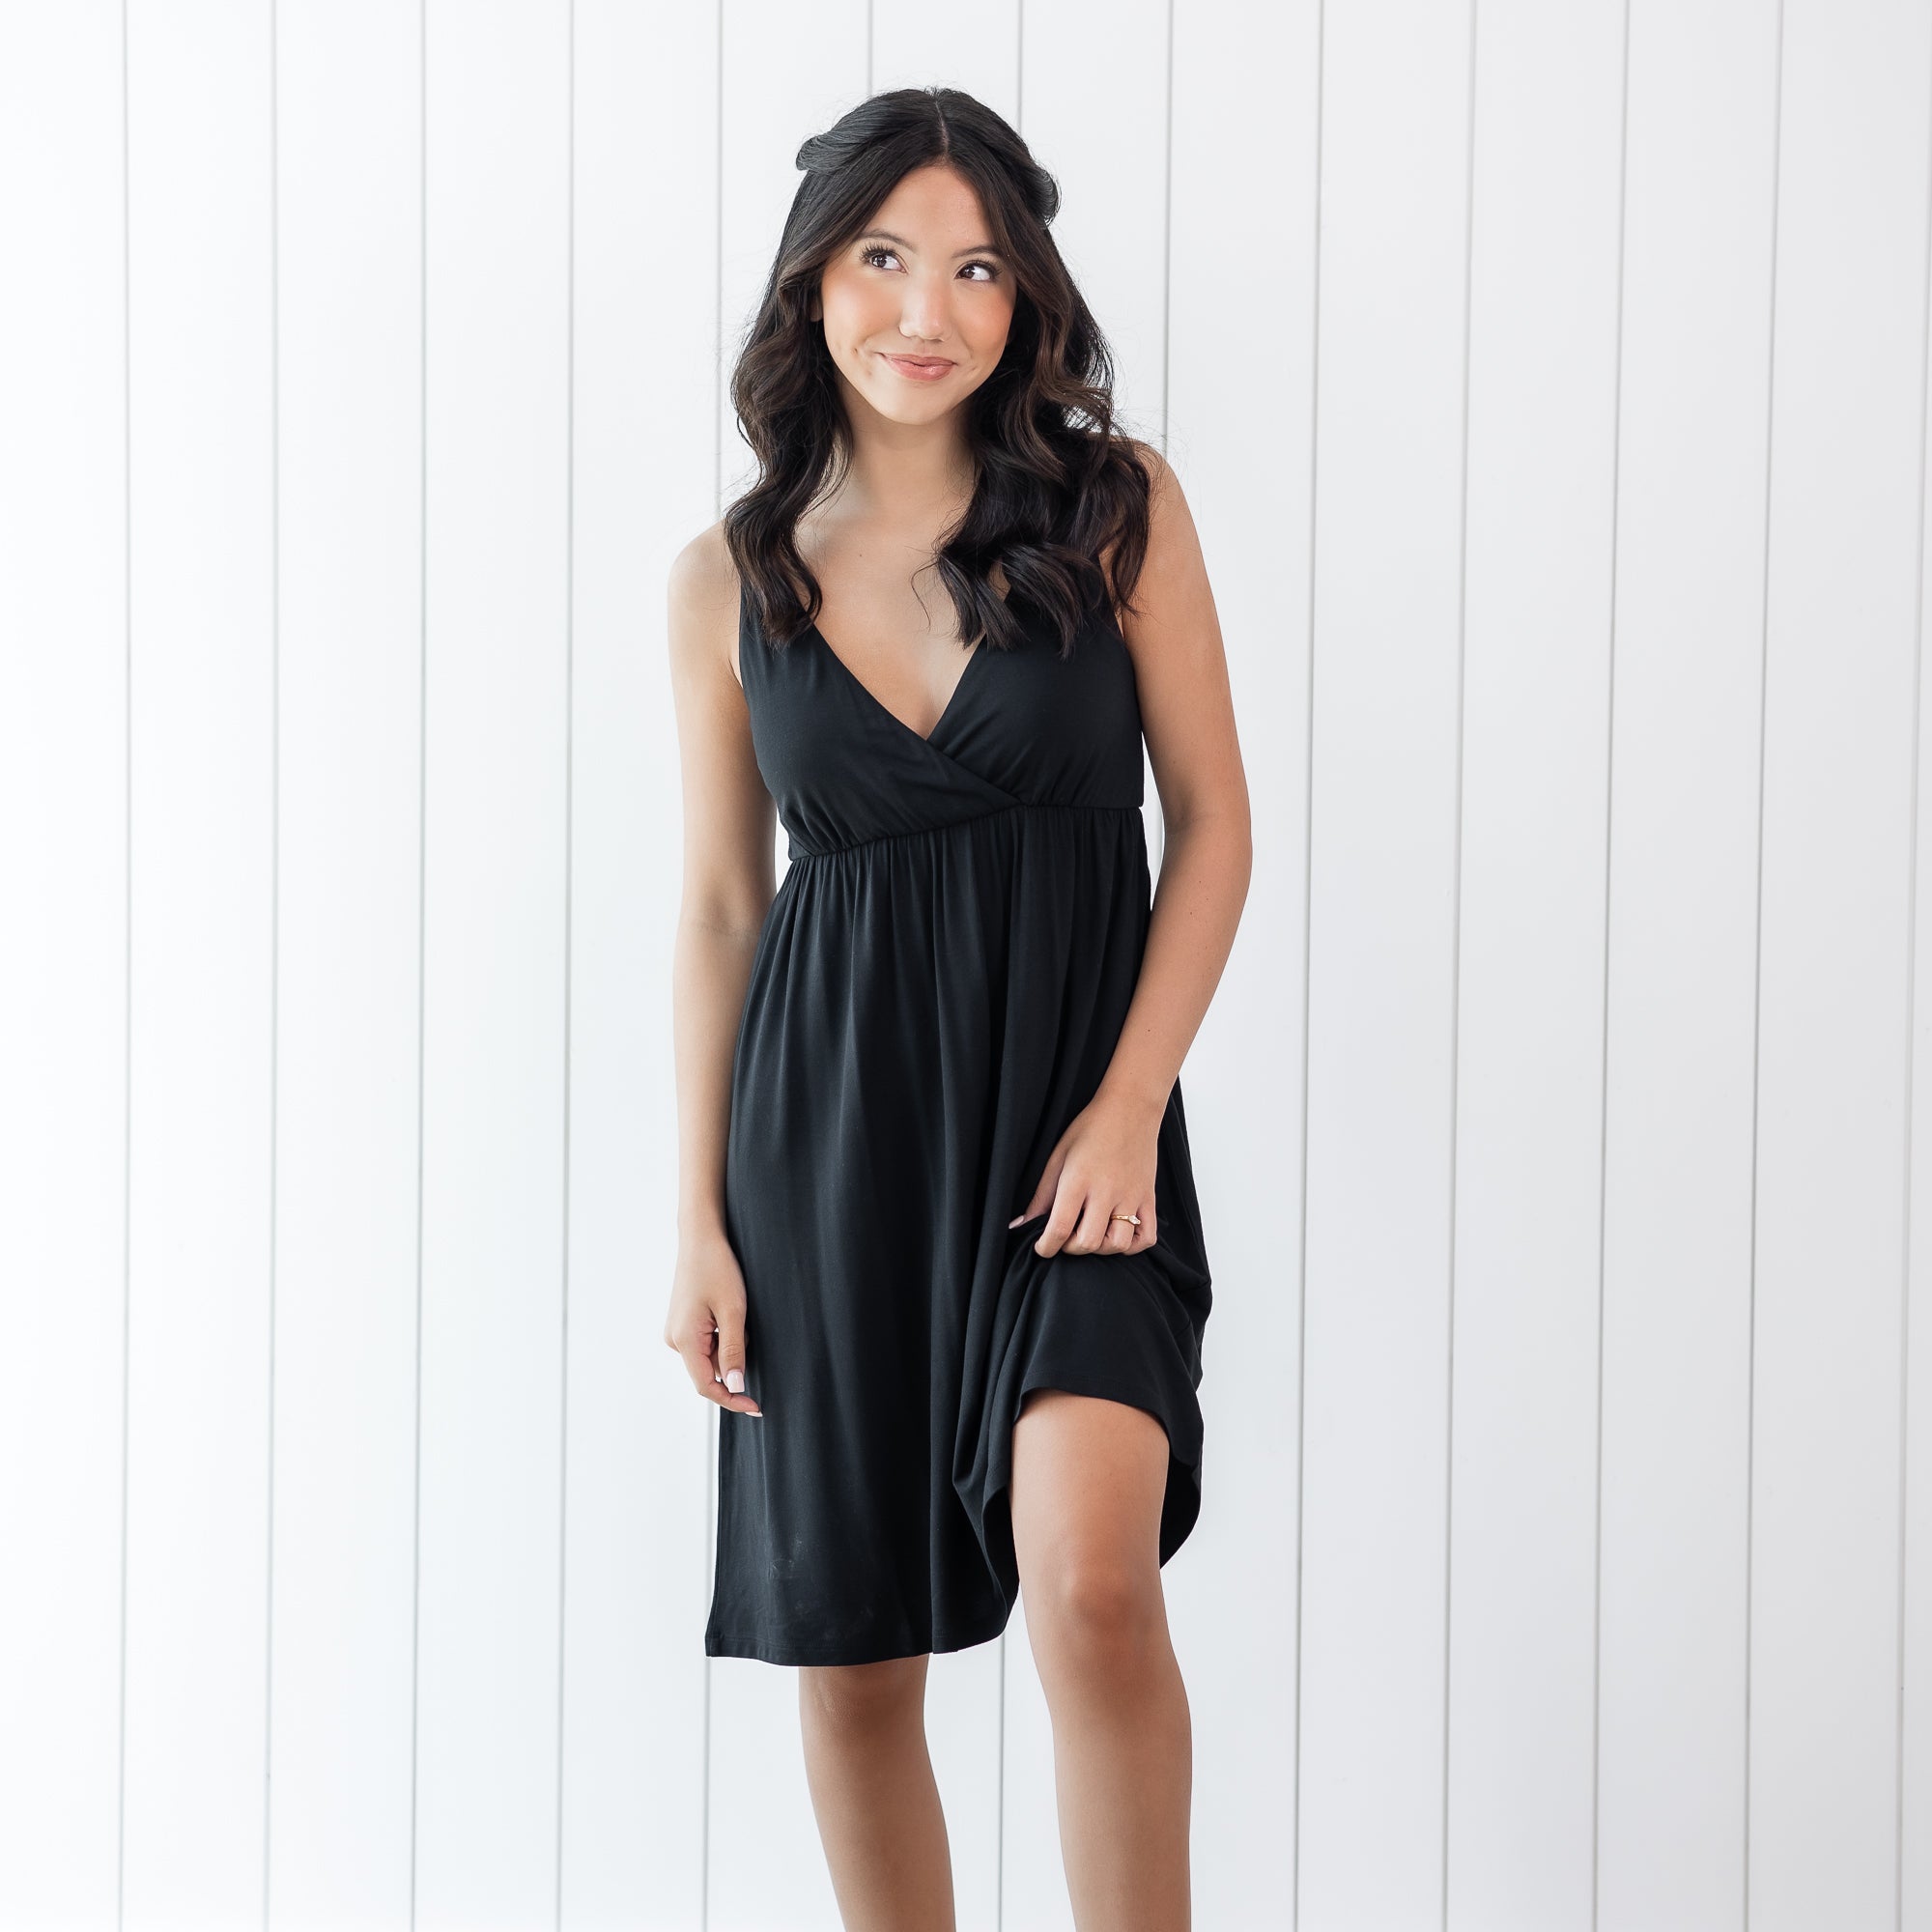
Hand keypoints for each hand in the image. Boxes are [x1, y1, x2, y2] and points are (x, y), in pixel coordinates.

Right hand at [664, 1227, 763, 1415]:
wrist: (700, 1238)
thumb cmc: (717, 1268)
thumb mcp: (733, 1311)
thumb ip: (734, 1351)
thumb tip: (736, 1387)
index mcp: (684, 1340)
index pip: (708, 1387)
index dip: (733, 1399)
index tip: (756, 1407)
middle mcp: (675, 1340)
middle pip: (709, 1372)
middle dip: (734, 1362)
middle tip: (748, 1330)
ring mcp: (676, 1332)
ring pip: (709, 1357)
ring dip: (730, 1346)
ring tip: (737, 1312)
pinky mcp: (682, 1323)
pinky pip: (706, 1343)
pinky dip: (723, 1335)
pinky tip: (728, 1310)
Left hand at [1008, 1091, 1160, 1257]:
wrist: (1130, 1108)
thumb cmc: (1090, 1129)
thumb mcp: (1058, 1156)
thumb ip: (1041, 1194)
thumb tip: (1020, 1224)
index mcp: (1078, 1180)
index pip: (1059, 1228)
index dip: (1046, 1247)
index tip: (1042, 1248)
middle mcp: (1106, 1191)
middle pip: (1088, 1242)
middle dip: (1070, 1248)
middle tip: (1065, 1236)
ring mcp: (1131, 1196)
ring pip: (1117, 1244)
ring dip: (1100, 1248)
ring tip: (1091, 1232)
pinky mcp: (1149, 1198)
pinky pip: (1146, 1238)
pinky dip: (1131, 1246)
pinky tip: (1117, 1233)